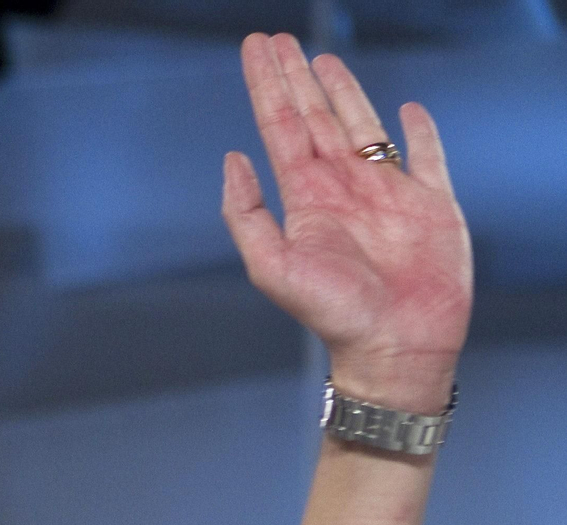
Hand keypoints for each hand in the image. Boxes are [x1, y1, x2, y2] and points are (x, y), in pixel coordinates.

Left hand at [223, 32, 470, 409]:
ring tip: (322, 59)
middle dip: (296, 79)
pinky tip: (407, 111)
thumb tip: (231, 158)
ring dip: (343, 92)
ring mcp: (387, 192)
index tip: (256, 49)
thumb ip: (246, 213)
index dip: (268, 87)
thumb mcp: (273, 266)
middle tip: (277, 41)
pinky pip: (427, 157)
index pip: (280, 128)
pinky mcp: (431, 203)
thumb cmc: (333, 314)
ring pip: (361, 125)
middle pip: (314, 118)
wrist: (393, 345)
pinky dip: (418, 132)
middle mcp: (343, 188)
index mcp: (307, 198)